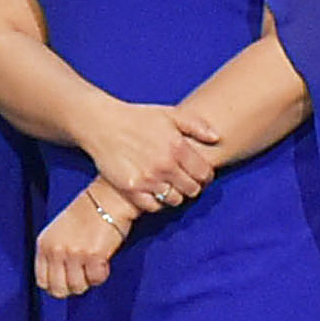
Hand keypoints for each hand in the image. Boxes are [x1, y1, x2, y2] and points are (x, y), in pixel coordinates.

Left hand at [35, 183, 135, 298]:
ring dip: (88, 281)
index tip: (66, 282)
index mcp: (44, 244)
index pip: (42, 281)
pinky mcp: (93, 256)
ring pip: (78, 287)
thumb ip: (55, 253)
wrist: (107, 198)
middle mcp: (56, 250)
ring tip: (93, 266)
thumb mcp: (59, 232)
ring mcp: (73, 254)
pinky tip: (103, 261)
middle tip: (82, 276)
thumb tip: (60, 279)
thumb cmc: (86, 212)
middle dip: (72, 287)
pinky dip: (101, 274)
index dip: (56, 285)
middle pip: (58, 289)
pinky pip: (96, 279)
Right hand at [76, 95, 210, 213]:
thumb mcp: (169, 114)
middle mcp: (165, 165)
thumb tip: (217, 138)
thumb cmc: (137, 117)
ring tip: (169, 187)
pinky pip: (153, 206)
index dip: (206, 176)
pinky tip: (153, 192)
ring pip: (174, 200)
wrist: (102, 124)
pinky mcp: (131, 188)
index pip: (204, 173)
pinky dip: (156, 202)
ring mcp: (148, 179)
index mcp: (178, 147)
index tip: (199, 175)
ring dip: (175, 196)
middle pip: (192, 190)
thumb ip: (196, 125)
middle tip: (185, 182)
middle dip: (192, 187)